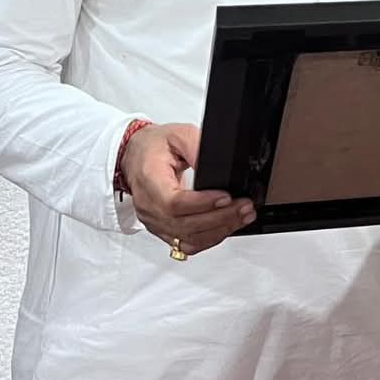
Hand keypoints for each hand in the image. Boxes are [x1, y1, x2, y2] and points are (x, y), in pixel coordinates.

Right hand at [121, 122, 256, 255]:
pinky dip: (210, 239)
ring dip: (220, 231)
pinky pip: (187, 244)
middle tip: (244, 207)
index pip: (174, 203)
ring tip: (242, 216)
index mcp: (149, 182)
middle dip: (220, 218)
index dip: (202, 204)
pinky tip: (227, 228)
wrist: (135, 156)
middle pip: (185, 225)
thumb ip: (196, 148)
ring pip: (188, 239)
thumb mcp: (177, 135)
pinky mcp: (163, 230)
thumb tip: (216, 165)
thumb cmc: (153, 146)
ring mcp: (155, 222)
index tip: (226, 197)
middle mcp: (149, 207)